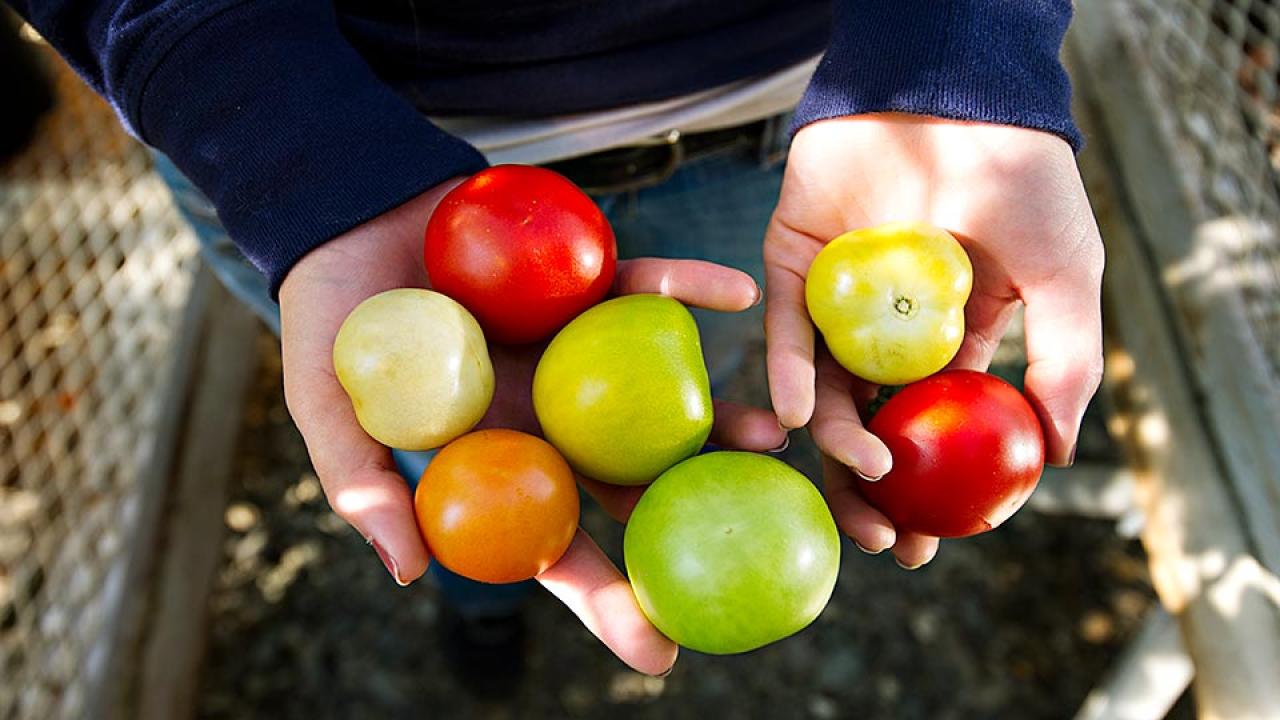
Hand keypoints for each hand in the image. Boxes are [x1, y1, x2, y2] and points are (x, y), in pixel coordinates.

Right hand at [279, 180, 784, 674]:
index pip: (557, 545)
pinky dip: (688, 288)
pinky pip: (644, 291)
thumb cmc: (333, 320)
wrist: (350, 214)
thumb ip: (360, 484)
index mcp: (500, 458)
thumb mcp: (327, 405)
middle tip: (753, 544)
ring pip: (657, 398)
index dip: (605, 600)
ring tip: (771, 434)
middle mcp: (552, 416)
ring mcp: (577, 354)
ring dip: (716, 416)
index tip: (660, 654)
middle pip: (629, 483)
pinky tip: (737, 293)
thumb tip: (406, 571)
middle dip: (691, 519)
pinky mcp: (587, 286)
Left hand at [764, 114, 1103, 567]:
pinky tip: (802, 414)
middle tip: (883, 539)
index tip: (934, 543)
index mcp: (948, 338)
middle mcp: (886, 330)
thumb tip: (1060, 454)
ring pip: (824, 389)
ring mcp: (835, 302)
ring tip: (865, 471)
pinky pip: (783, 331)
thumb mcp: (1064, 274)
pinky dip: (788, 372)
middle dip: (875, 490)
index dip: (934, 487)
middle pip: (872, 425)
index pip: (934, 428)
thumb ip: (1065, 362)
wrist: (954, 93)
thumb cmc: (1020, 179)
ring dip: (837, 439)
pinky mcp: (790, 267)